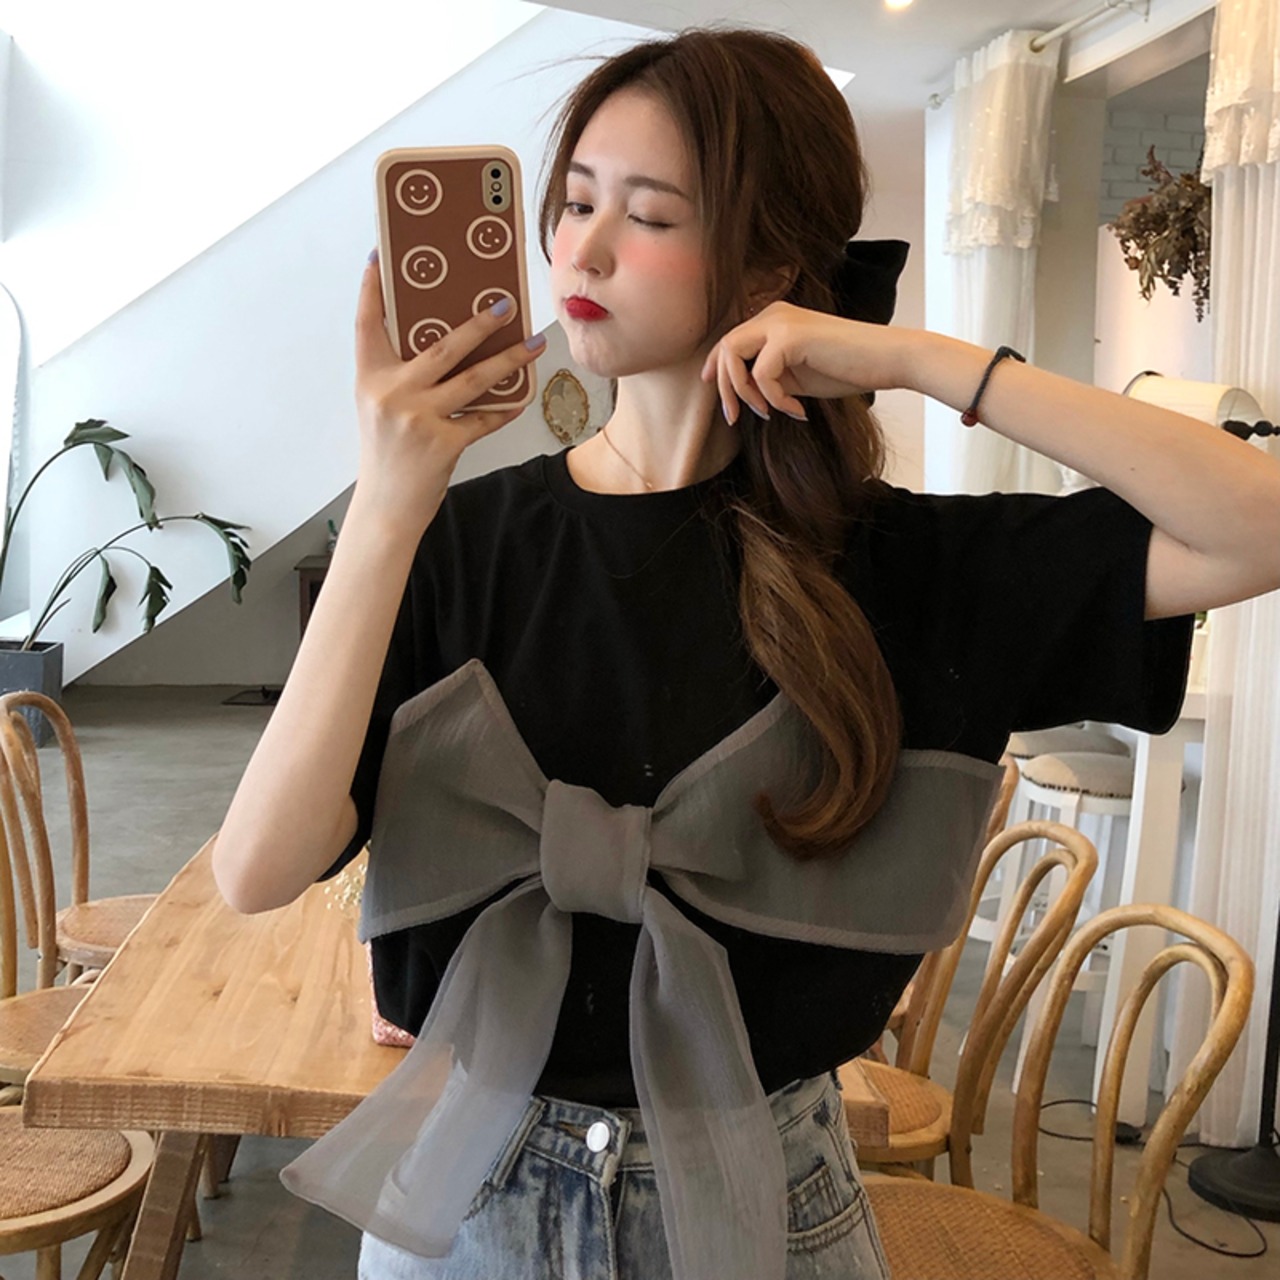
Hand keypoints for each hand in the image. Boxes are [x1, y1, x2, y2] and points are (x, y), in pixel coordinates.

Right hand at [352, 254, 545, 538]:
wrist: (385, 506)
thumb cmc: (386, 453)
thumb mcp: (380, 408)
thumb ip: (400, 376)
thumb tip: (443, 342)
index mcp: (370, 379)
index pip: (367, 324)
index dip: (372, 289)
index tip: (380, 256)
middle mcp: (391, 394)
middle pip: (441, 346)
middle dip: (477, 324)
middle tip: (505, 304)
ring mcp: (418, 419)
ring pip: (473, 379)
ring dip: (508, 359)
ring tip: (532, 343)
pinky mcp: (443, 443)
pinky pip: (484, 418)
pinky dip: (505, 406)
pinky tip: (523, 394)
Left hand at [699, 301, 908, 424]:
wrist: (887, 360)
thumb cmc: (846, 369)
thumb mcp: (796, 375)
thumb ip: (768, 377)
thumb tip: (740, 393)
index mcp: (774, 318)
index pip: (729, 341)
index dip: (716, 370)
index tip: (723, 401)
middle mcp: (773, 313)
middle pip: (724, 348)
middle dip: (724, 388)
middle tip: (734, 418)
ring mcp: (781, 322)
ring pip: (733, 358)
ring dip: (746, 394)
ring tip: (770, 414)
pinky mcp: (791, 337)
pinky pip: (762, 376)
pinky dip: (776, 401)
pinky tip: (798, 411)